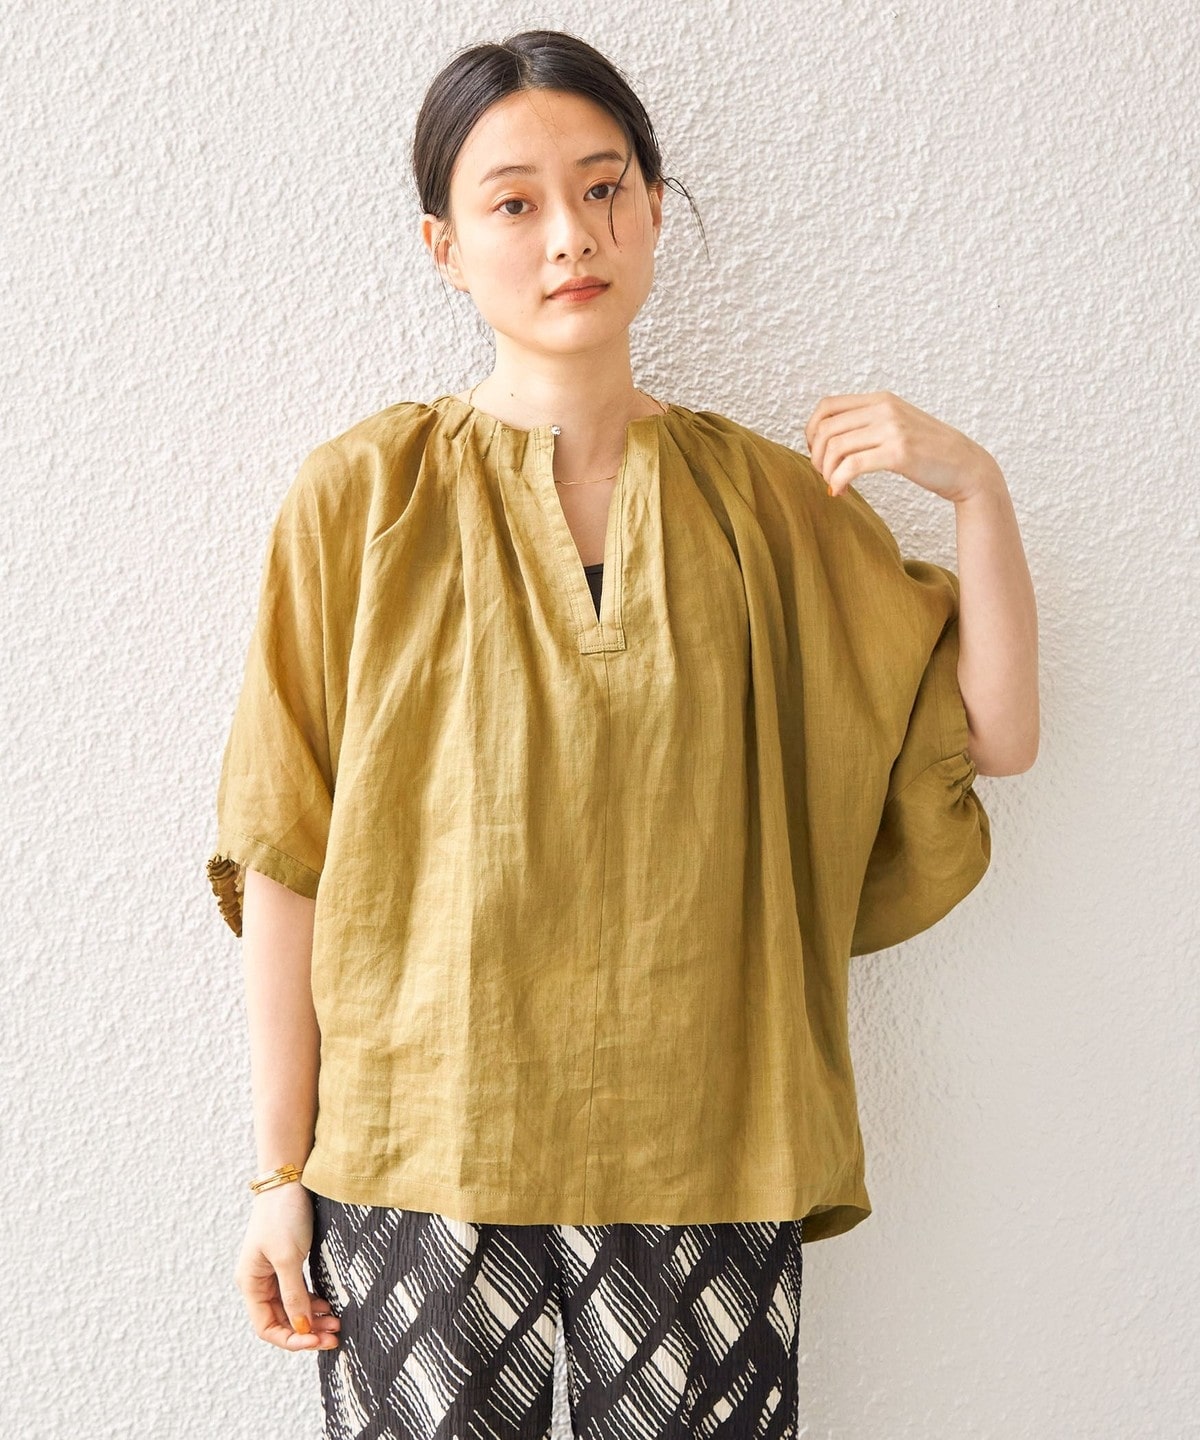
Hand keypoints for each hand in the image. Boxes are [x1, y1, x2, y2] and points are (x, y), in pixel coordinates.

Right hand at [233, 1183, 339, 1350]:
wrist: (289, 1180)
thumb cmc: (283, 1215)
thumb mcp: (288, 1257)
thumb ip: (294, 1294)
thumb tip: (301, 1328)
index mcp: (251, 1284)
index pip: (267, 1327)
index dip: (291, 1339)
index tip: (317, 1340)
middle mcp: (259, 1282)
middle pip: (281, 1320)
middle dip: (307, 1331)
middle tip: (335, 1335)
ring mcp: (273, 1272)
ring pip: (293, 1308)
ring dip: (313, 1318)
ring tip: (337, 1322)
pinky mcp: (289, 1262)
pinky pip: (300, 1292)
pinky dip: (314, 1302)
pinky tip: (329, 1306)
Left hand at [805, 390, 1000, 504]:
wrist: (966, 466)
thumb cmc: (929, 452)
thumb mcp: (897, 426)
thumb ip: (869, 424)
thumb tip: (829, 438)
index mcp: (881, 400)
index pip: (827, 406)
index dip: (811, 431)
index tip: (817, 453)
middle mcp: (884, 409)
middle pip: (826, 428)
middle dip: (816, 456)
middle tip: (823, 475)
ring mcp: (892, 429)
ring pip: (835, 447)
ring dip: (826, 471)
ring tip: (834, 485)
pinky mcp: (899, 453)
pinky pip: (851, 465)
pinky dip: (838, 481)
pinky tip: (841, 491)